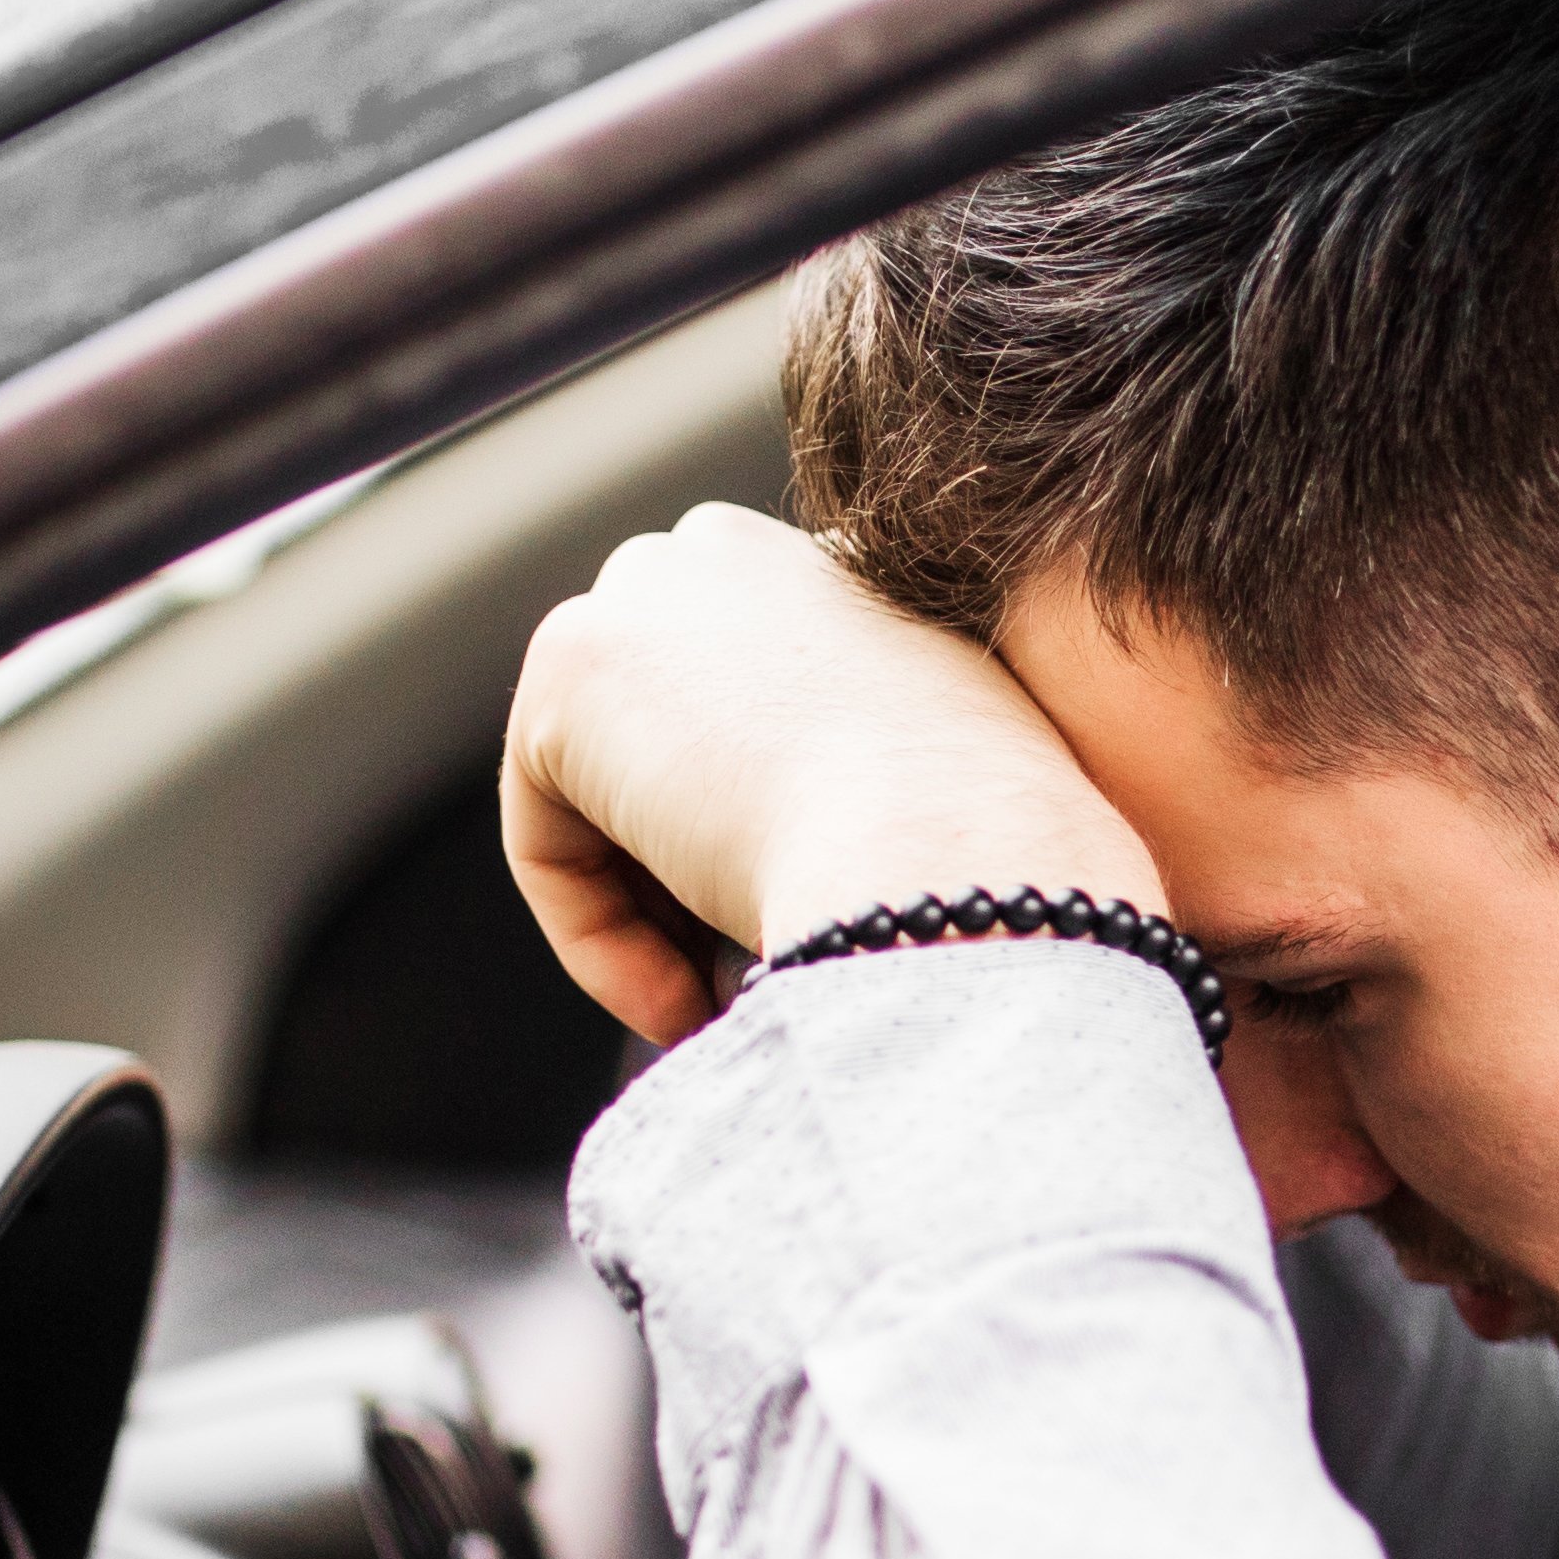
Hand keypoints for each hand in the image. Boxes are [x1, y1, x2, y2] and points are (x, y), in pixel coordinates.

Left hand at [499, 504, 1161, 1044]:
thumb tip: (801, 868)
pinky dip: (601, 941)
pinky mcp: (570, 667)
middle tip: (744, 983)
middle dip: (686, 871)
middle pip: (661, 744)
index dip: (767, 843)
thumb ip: (884, 796)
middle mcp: (745, 550)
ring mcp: (648, 593)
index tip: (808, 936)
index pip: (754, 714)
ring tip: (728, 1007)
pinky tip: (685, 1001)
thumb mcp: (964, 806)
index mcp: (855, 565)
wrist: (963, 866)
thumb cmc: (1006, 873)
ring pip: (605, 800)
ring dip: (655, 921)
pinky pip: (551, 841)